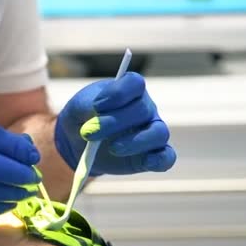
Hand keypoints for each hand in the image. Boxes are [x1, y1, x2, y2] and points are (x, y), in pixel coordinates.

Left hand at [55, 72, 175, 175]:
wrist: (80, 142)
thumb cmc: (83, 117)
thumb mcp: (78, 107)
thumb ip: (87, 106)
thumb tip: (98, 113)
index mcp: (129, 89)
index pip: (135, 83)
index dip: (118, 93)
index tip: (96, 105)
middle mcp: (146, 108)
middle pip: (142, 110)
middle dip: (114, 122)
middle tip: (88, 132)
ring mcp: (152, 131)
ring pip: (159, 133)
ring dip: (135, 142)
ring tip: (112, 148)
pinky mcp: (152, 155)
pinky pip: (166, 157)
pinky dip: (160, 160)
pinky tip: (146, 162)